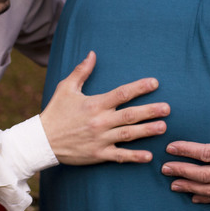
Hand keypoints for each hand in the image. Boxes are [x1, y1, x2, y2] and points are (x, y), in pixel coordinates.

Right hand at [41, 51, 168, 164]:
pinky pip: (120, 156)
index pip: (122, 93)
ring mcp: (101, 139)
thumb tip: (92, 53)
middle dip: (151, 111)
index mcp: (95, 104)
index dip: (140, 87)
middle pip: (130, 115)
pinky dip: (134, 156)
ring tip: (163, 127)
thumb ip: (81, 71)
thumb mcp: (66, 88)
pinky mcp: (99, 154)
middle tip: (168, 108)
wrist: (42, 141)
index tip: (155, 83)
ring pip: (129, 135)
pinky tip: (149, 155)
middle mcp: (100, 121)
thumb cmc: (55, 112)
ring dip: (147, 131)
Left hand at [161, 97, 209, 202]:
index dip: (186, 150)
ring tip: (172, 185)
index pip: (205, 153)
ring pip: (208, 189)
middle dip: (181, 171)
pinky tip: (194, 198)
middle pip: (201, 174)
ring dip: (188, 187)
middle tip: (164, 168)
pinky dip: (205, 199)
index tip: (171, 148)